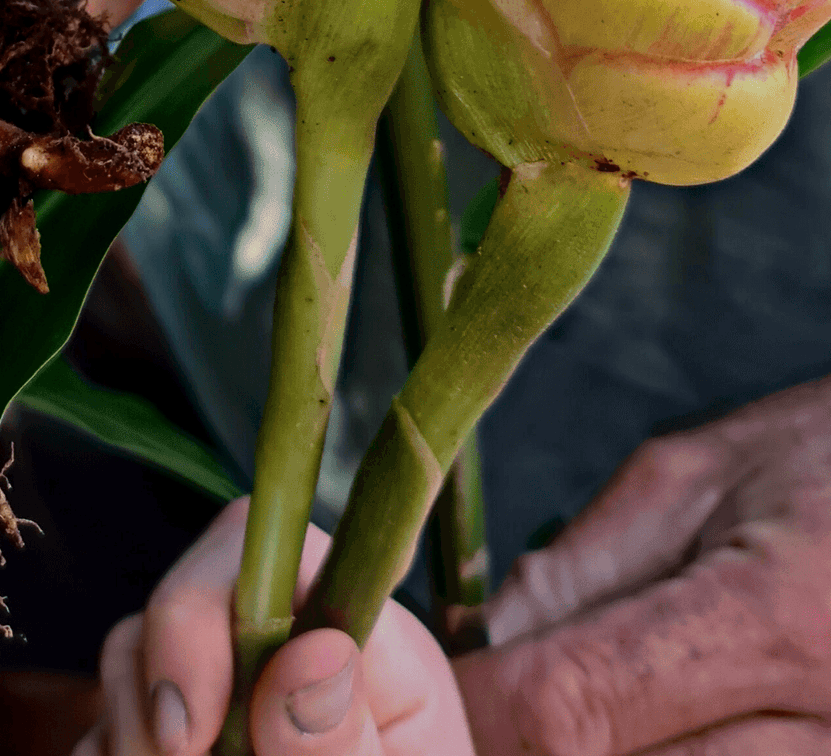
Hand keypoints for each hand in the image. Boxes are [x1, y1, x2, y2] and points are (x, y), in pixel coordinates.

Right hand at [75, 498, 473, 755]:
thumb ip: (348, 740)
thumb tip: (309, 652)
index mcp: (362, 640)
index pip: (269, 548)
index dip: (205, 608)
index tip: (190, 729)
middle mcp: (282, 644)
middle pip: (177, 603)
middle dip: (153, 691)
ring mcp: (221, 688)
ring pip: (127, 662)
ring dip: (128, 738)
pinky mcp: (172, 737)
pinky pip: (104, 731)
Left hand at [453, 376, 830, 753]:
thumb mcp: (697, 474)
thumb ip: (582, 565)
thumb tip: (480, 642)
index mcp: (770, 622)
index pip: (571, 704)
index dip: (470, 707)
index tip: (411, 687)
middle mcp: (822, 738)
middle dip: (509, 747)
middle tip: (464, 703)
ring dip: (575, 754)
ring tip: (548, 700)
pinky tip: (621, 726)